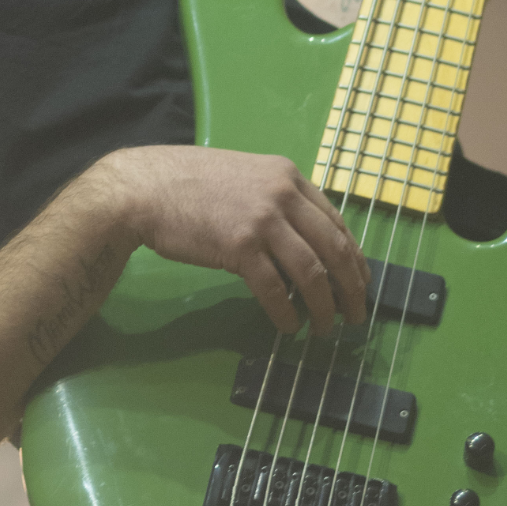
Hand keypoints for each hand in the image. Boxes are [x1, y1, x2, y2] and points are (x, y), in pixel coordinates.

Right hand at [95, 145, 367, 336]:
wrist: (145, 188)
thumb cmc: (190, 184)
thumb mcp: (245, 179)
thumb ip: (275, 202)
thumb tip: (301, 243)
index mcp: (288, 176)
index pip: (337, 222)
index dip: (354, 258)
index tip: (360, 282)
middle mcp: (283, 194)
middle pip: (335, 248)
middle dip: (352, 288)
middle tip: (357, 315)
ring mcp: (263, 220)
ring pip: (312, 272)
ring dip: (324, 307)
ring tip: (325, 329)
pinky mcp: (240, 246)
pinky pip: (275, 288)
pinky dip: (286, 312)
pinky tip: (288, 327)